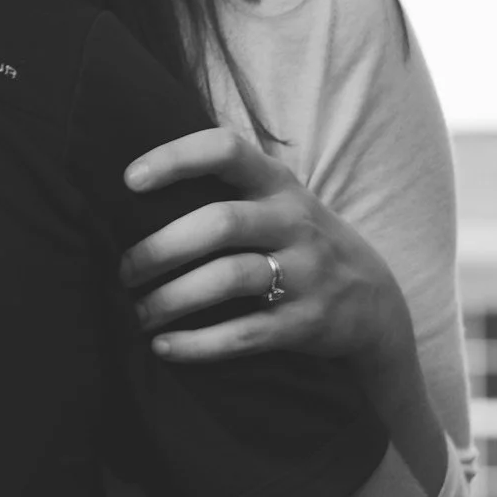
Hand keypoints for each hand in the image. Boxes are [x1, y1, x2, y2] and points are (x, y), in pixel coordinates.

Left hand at [119, 127, 414, 367]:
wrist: (372, 297)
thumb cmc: (295, 238)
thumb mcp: (275, 200)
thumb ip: (222, 188)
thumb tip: (128, 191)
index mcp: (277, 183)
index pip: (226, 150)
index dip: (176, 159)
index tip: (129, 180)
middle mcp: (293, 222)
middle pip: (219, 223)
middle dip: (161, 248)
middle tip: (124, 272)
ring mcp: (305, 272)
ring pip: (229, 278)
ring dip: (173, 298)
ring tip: (139, 313)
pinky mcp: (306, 322)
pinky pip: (246, 333)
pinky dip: (199, 344)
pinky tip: (165, 346)